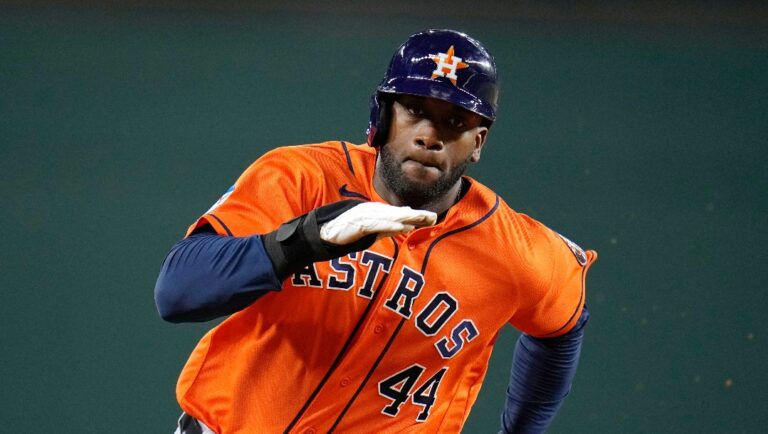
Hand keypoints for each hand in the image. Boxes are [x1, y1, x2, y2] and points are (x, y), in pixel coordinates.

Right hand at [320, 202, 436, 244]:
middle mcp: (373, 211)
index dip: (416, 215)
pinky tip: (401, 227)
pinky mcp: (358, 224)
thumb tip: (406, 224)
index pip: (400, 214)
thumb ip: (387, 227)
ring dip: (405, 219)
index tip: (433, 218)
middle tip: (433, 217)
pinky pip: (376, 225)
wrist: (325, 232)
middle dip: (416, 215)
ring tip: (420, 220)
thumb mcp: (372, 229)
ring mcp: (365, 217)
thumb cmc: (348, 230)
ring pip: (389, 217)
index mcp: (377, 212)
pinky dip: (389, 226)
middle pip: (398, 213)